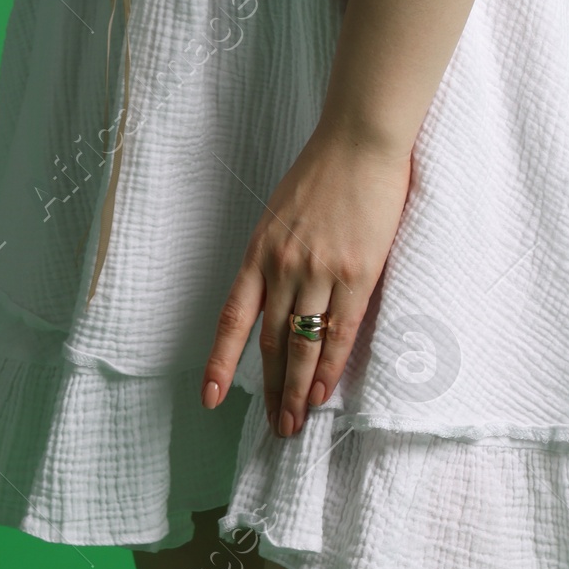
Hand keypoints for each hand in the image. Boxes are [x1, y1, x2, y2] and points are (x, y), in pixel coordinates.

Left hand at [201, 127, 413, 436]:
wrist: (359, 142)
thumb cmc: (322, 173)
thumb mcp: (282, 214)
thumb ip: (276, 257)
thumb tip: (278, 300)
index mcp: (259, 251)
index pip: (233, 318)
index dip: (220, 361)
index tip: (209, 398)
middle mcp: (283, 266)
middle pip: (271, 342)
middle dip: (270, 388)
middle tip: (275, 425)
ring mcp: (319, 271)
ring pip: (303, 345)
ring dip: (298, 390)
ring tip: (295, 422)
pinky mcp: (356, 273)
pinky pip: (340, 331)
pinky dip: (330, 367)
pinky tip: (324, 392)